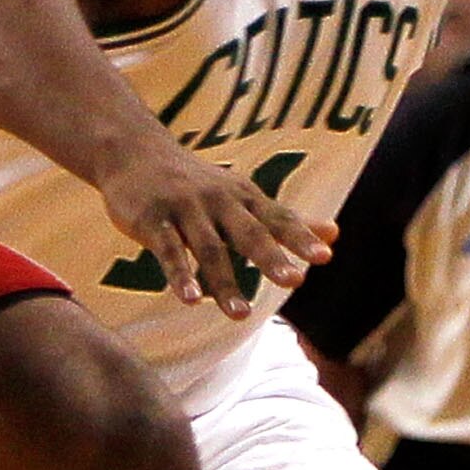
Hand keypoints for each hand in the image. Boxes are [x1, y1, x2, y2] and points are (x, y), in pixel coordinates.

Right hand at [97, 139, 333, 318]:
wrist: (134, 153)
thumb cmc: (196, 183)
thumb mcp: (243, 196)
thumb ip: (285, 219)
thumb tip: (334, 234)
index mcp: (244, 198)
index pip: (277, 218)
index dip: (300, 237)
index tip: (325, 256)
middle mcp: (219, 201)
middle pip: (248, 232)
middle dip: (271, 257)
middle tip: (294, 281)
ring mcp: (185, 209)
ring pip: (208, 249)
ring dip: (225, 283)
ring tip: (241, 316)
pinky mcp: (153, 221)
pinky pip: (169, 251)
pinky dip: (179, 274)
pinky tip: (189, 299)